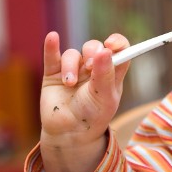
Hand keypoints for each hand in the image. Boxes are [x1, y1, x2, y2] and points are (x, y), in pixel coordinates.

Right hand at [38, 31, 129, 171]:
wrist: (70, 134)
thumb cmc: (94, 116)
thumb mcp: (105, 97)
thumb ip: (106, 74)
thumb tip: (106, 49)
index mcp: (112, 71)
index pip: (119, 49)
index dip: (117, 42)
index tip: (112, 44)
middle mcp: (93, 67)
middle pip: (94, 47)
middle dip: (92, 52)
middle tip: (91, 67)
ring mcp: (74, 70)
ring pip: (73, 54)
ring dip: (71, 65)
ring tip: (69, 83)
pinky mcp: (54, 75)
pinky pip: (52, 56)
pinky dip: (52, 46)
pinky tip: (52, 37)